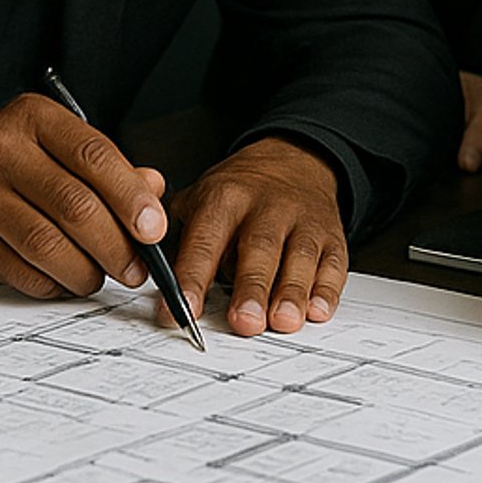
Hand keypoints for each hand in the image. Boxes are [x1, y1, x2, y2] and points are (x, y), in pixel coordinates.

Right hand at [0, 95, 168, 298]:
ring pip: (49, 246)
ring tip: (100, 275)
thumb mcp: (53, 143)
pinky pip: (24, 272)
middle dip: (116, 245)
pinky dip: (54, 283)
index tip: (155, 228)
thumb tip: (154, 190)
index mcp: (32, 118)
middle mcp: (1, 150)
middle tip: (136, 267)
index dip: (131, 196)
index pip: (93, 155)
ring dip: (87, 271)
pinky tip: (63, 277)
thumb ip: (106, 166)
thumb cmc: (3, 159)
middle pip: (75, 206)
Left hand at [169, 137, 347, 337]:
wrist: (295, 159)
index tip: (178, 312)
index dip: (192, 278)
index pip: (206, 240)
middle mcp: (266, 206)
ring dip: (291, 292)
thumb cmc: (240, 191)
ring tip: (281, 322)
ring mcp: (303, 220)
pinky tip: (317, 312)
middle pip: (258, 248)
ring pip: (298, 257)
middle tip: (242, 323)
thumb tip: (148, 275)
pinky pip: (333, 264)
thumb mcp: (200, 198)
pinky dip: (326, 290)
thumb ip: (176, 235)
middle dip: (250, 288)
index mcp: (225, 197)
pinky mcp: (332, 236)